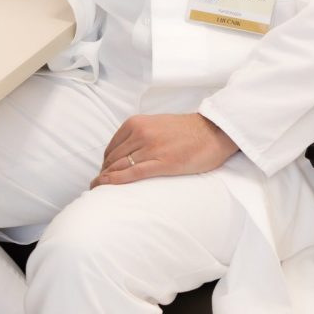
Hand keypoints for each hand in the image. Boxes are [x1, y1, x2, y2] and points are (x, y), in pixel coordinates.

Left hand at [90, 113, 237, 188]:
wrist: (213, 131)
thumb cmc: (188, 130)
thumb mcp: (156, 124)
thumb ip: (139, 134)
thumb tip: (126, 151)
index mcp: (136, 123)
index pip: (112, 147)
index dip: (106, 163)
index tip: (104, 173)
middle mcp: (140, 133)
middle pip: (113, 158)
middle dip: (104, 173)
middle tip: (101, 186)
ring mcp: (151, 148)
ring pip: (119, 166)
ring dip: (106, 179)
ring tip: (100, 190)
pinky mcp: (163, 162)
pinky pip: (132, 173)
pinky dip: (115, 181)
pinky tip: (106, 187)